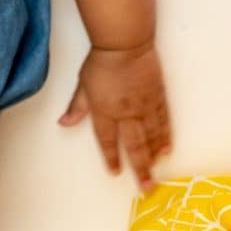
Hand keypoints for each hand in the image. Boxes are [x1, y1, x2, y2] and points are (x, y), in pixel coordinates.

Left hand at [59, 40, 170, 192]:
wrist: (125, 43)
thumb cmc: (102, 61)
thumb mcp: (83, 84)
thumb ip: (77, 107)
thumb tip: (64, 123)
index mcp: (105, 111)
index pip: (108, 141)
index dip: (111, 158)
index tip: (115, 172)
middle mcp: (126, 113)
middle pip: (135, 146)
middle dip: (140, 169)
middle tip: (146, 187)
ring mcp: (145, 106)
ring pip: (152, 137)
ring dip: (153, 156)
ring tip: (156, 170)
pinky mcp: (158, 97)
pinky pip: (163, 121)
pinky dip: (165, 136)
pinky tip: (166, 148)